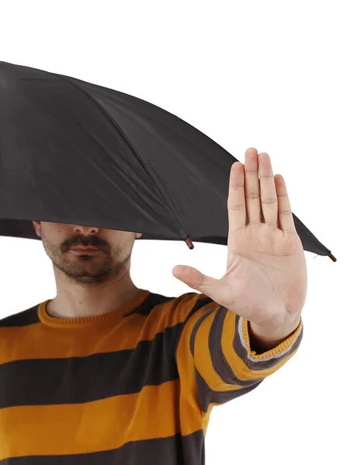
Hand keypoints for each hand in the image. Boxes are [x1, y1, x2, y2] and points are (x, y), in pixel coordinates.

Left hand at [172, 148, 306, 332]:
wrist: (276, 315)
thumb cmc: (248, 305)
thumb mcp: (221, 292)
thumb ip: (199, 279)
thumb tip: (172, 270)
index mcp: (238, 241)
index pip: (236, 206)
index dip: (236, 186)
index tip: (234, 166)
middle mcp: (255, 234)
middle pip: (254, 197)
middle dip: (252, 173)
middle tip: (251, 149)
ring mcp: (273, 237)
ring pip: (270, 201)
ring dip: (268, 179)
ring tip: (265, 156)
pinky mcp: (290, 243)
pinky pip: (286, 215)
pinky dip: (283, 196)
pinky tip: (280, 179)